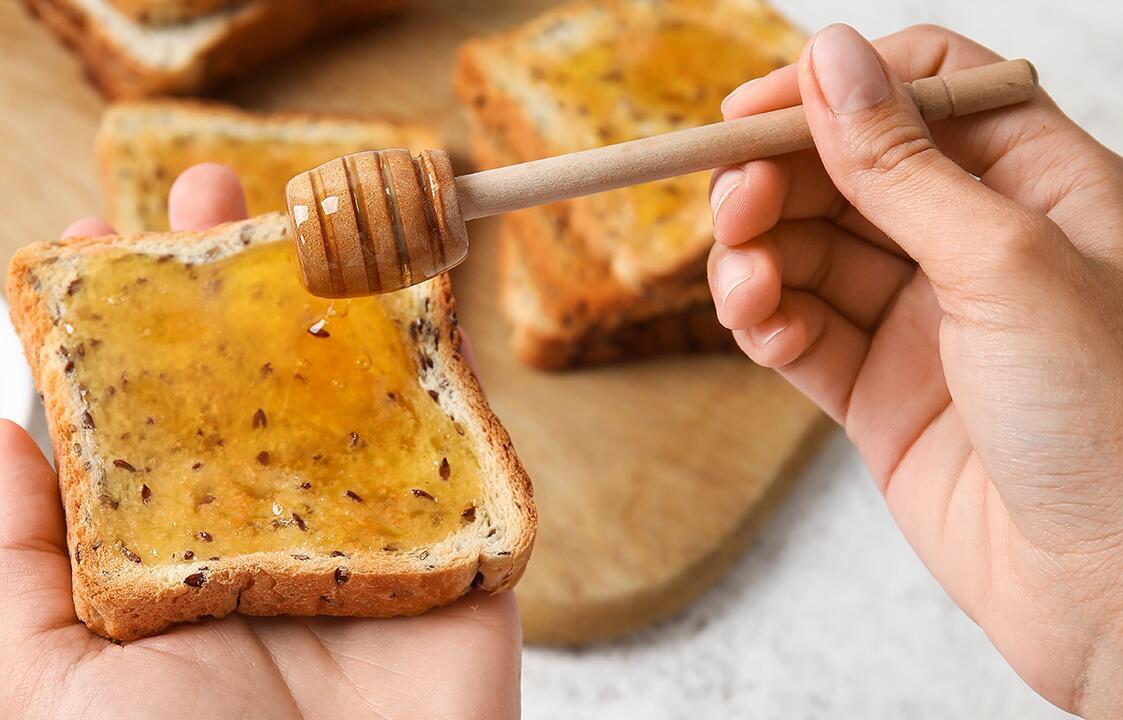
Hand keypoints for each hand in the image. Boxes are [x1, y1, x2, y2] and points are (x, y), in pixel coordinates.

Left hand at [1, 165, 519, 719]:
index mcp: (164, 561)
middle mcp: (267, 538)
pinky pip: (464, 452)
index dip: (118, 321)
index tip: (94, 232)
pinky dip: (451, 368)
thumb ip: (11, 558)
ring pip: (361, 397)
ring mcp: (370, 542)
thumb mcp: (39, 680)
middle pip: (254, 382)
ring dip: (344, 296)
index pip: (142, 418)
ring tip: (318, 205)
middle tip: (212, 186)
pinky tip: (425, 289)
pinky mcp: (462, 558)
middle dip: (230, 280)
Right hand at [709, 24, 1122, 716]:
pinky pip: (804, 330)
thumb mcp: (1007, 266)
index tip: (758, 108)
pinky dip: (767, 319)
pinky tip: (754, 321)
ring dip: (761, 253)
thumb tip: (830, 58)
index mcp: (1045, 185)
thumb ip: (903, 167)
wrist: (1120, 596)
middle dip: (782, 177)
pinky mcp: (882, 392)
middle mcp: (982, 244)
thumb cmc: (1114, 424)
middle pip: (853, 170)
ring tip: (741, 280)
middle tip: (732, 201)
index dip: (840, 87)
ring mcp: (928, 321)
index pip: (928, 90)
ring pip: (814, 250)